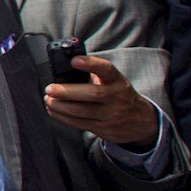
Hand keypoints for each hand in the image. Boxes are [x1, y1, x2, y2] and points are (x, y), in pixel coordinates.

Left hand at [44, 56, 158, 149]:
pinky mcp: (104, 129)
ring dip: (60, 106)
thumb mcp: (115, 81)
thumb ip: (96, 74)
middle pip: (92, 93)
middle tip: (50, 88)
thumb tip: (65, 66)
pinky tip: (54, 110)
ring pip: (82, 111)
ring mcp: (111, 115)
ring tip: (48, 100)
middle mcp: (117, 97)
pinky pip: (79, 123)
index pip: (107, 69)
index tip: (74, 61)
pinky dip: (62, 117)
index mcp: (118, 81)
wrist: (141, 121)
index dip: (91, 64)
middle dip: (67, 91)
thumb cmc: (120, 96)